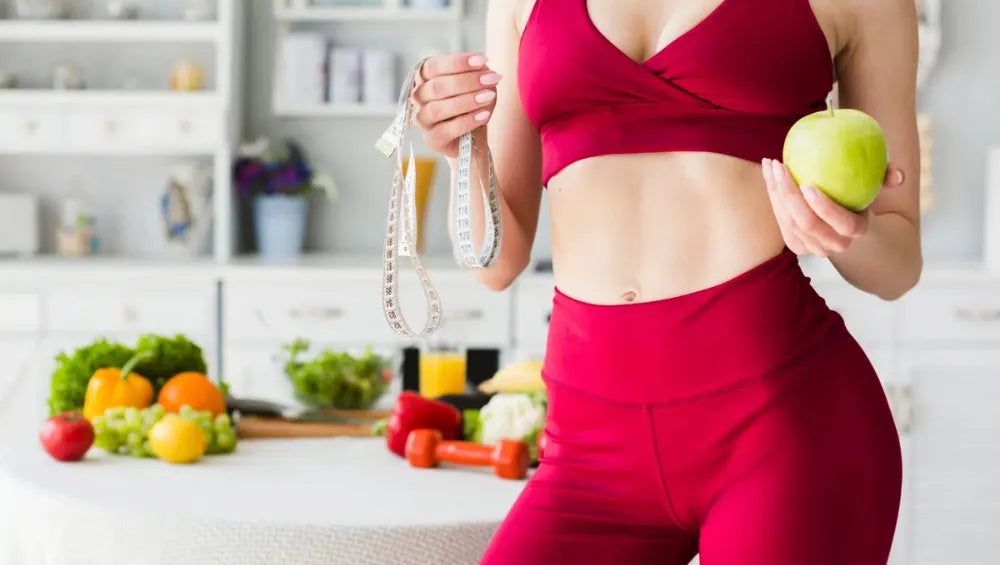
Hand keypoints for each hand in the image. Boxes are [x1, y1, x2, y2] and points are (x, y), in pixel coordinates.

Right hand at [411, 52, 500, 157]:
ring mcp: (422, 119)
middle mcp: (419, 98)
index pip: (433, 66)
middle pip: (436, 87)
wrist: (474, 138)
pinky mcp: (431, 139)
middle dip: (467, 81)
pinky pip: (445, 130)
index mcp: (425, 78)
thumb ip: (479, 74)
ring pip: (437, 109)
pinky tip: (484, 115)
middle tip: (492, 79)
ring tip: (489, 97)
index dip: (457, 62)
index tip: (482, 60)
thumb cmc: (472, 106)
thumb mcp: (479, 85)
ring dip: (466, 101)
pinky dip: (467, 121)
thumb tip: (483, 69)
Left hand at [761, 158, 905, 256]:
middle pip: (807, 223)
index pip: (841, 222)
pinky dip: (772, 195)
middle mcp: (833, 245)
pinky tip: (769, 171)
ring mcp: (811, 247)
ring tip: (771, 164)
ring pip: (788, 222)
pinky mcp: (794, 243)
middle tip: (781, 166)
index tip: (808, 184)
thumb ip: (885, 176)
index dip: (824, 207)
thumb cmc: (858, 191)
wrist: (839, 216)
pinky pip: (779, 220)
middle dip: (790, 195)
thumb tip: (897, 176)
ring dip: (776, 191)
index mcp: (855, 230)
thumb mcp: (873, 183)